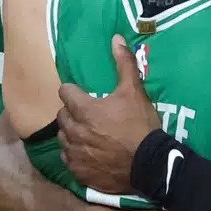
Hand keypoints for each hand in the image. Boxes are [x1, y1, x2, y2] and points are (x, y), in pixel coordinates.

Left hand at [57, 35, 160, 193]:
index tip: (80, 93)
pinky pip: (68, 159)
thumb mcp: (135, 91)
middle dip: (71, 112)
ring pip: (62, 138)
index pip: (65, 93)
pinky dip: (74, 154)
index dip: (73, 91)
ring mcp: (75, 153)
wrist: (148, 165)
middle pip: (61, 116)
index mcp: (84, 109)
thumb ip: (124, 64)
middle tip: (86, 113)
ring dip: (70, 133)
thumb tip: (116, 38)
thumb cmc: (140, 125)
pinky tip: (87, 153)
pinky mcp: (79, 172)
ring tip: (85, 133)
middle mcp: (74, 131)